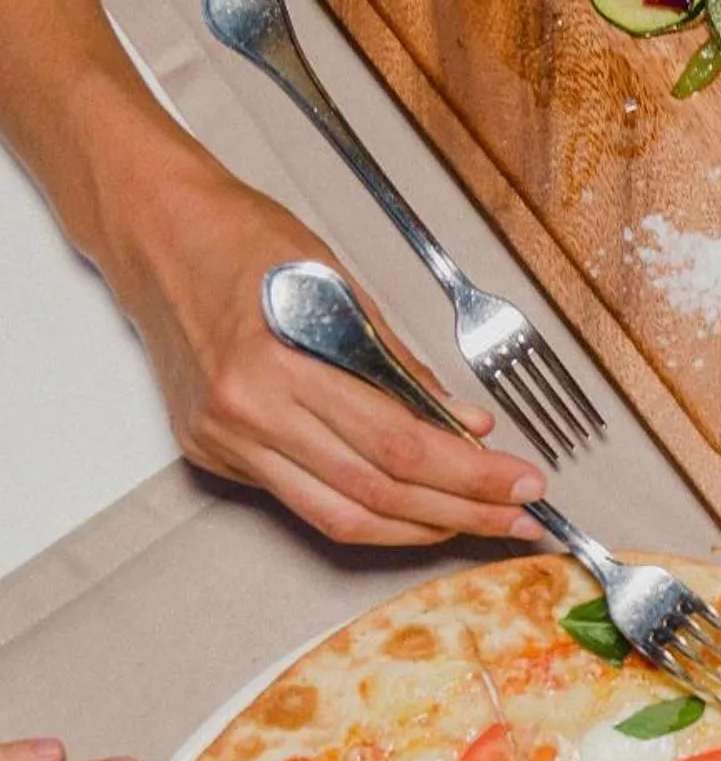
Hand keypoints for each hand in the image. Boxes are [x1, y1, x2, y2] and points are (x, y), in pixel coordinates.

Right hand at [101, 153, 545, 546]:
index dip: (472, 475)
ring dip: (422, 528)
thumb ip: (403, 366)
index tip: (524, 483)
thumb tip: (468, 424)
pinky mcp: (215, 453)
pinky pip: (307, 503)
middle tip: (521, 518)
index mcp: (281, 365)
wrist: (156, 233)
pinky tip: (417, 511)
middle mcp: (248, 414)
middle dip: (462, 511)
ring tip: (480, 524)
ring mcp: (227, 440)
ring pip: (343, 516)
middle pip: (379, 491)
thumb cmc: (248, 243)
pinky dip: (370, 513)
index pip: (401, 443)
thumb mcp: (343, 285)